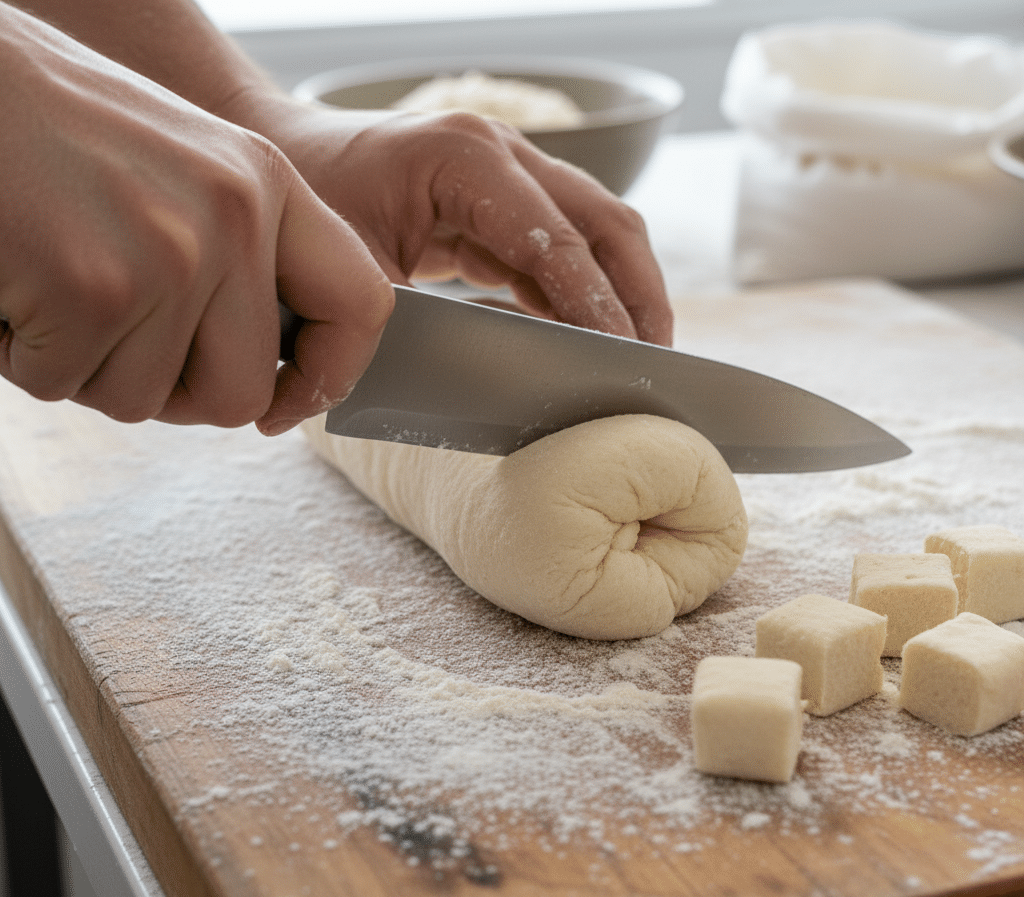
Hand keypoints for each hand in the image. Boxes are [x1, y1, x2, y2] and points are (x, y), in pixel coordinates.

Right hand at [0, 6, 392, 434]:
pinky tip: (15, 286)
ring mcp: (169, 255)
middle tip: (117, 336)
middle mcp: (233, 218)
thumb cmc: (48, 127)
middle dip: (174, 390)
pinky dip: (25, 356)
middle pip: (241, 395)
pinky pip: (68, 386)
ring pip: (146, 400)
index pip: (363, 304)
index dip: (331, 372)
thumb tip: (277, 370)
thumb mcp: (183, 170)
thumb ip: (242, 257)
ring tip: (53, 283)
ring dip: (88, 366)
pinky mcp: (91, 289)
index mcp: (266, 183)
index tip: (290, 398)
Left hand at [224, 97, 673, 346]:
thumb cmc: (304, 210)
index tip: (625, 363)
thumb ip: (423, 324)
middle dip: (638, 296)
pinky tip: (594, 337)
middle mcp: (499, 153)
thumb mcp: (356, 274)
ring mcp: (505, 171)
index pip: (559, 243)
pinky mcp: (498, 201)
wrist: (276, 163)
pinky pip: (561, 247)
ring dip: (624, 293)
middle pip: (605, 223)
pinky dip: (585, 292)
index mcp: (465, 159)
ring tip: (643, 357)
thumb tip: (493, 380)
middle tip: (659, 364)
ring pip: (597, 232)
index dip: (598, 309)